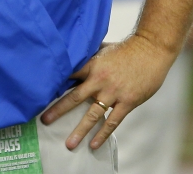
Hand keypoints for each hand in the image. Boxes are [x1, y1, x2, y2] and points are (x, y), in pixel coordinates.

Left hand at [40, 33, 175, 150]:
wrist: (151, 50)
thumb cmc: (127, 49)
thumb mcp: (104, 49)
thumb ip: (90, 56)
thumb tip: (74, 56)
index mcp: (93, 65)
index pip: (69, 75)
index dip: (55, 84)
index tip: (40, 93)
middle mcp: (100, 80)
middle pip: (75, 97)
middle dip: (58, 110)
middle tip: (45, 121)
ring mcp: (113, 92)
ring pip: (92, 115)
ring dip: (80, 130)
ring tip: (69, 143)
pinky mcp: (127, 102)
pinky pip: (112, 121)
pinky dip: (102, 134)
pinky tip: (94, 144)